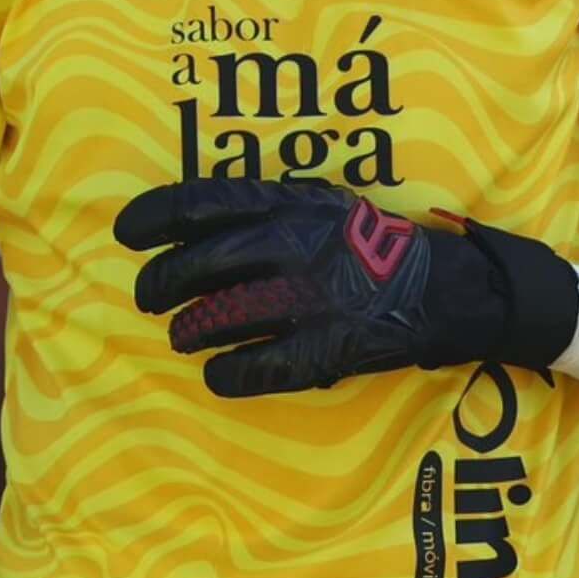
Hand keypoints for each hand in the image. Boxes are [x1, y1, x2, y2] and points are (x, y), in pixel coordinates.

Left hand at [113, 178, 578, 397]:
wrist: (454, 288)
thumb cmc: (373, 245)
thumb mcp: (323, 204)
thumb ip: (264, 209)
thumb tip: (188, 224)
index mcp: (290, 202)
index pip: (199, 203)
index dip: (152, 218)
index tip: (125, 234)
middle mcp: (295, 243)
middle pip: (198, 266)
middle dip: (161, 285)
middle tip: (149, 299)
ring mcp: (313, 296)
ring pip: (221, 316)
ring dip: (190, 331)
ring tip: (182, 337)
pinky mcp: (331, 344)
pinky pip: (260, 364)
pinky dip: (229, 373)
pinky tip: (217, 375)